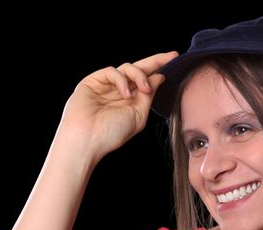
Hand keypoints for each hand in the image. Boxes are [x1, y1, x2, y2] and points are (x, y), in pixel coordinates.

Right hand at [57, 51, 177, 162]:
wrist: (87, 140)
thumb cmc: (111, 133)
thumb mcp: (138, 115)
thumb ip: (148, 96)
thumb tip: (159, 77)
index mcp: (130, 100)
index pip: (147, 80)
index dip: (159, 70)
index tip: (175, 61)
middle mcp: (119, 91)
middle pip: (139, 69)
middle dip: (156, 61)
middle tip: (172, 55)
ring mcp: (106, 85)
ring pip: (127, 68)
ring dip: (139, 76)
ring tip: (144, 90)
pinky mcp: (92, 81)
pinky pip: (111, 71)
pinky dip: (121, 80)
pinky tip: (125, 93)